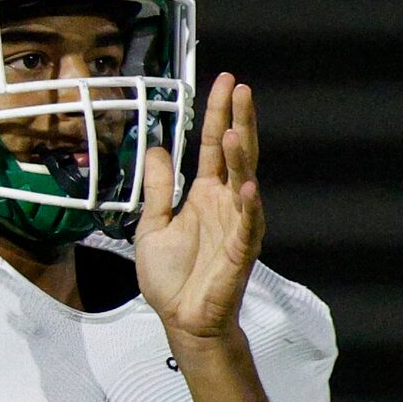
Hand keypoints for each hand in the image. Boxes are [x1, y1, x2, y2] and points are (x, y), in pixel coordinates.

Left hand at [134, 74, 264, 349]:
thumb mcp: (152, 225)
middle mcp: (225, 204)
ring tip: (236, 130)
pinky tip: (249, 187)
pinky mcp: (240, 251)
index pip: (215, 146)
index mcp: (205, 195)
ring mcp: (236, 225)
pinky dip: (250, 206)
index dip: (218, 114)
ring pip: (245, 182)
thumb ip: (158, 189)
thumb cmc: (172, 278)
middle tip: (241, 88)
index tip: (225, 82)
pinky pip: (248, 224)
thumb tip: (158, 150)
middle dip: (239, 120)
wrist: (181, 319)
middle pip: (236, 154)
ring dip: (242, 157)